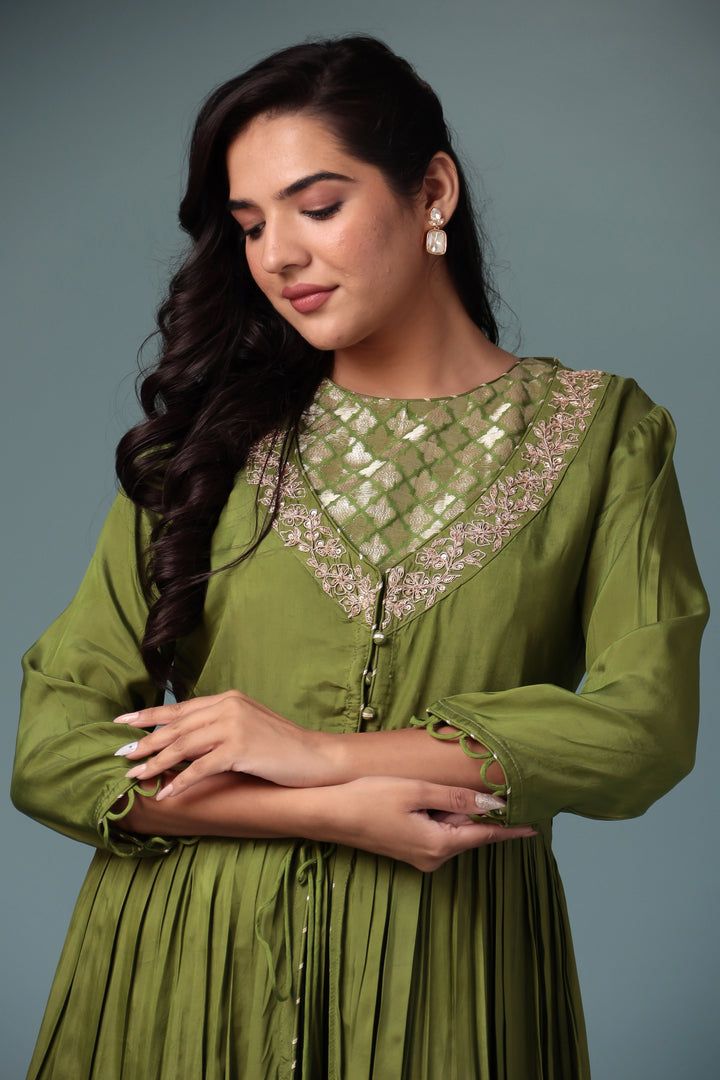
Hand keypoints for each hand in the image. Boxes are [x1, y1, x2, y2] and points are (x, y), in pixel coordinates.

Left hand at [114, 690, 336, 797]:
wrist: (315, 757)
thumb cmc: (281, 747)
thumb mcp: (246, 728)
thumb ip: (217, 728)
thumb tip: (182, 741)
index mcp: (228, 698)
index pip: (180, 708)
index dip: (149, 716)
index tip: (122, 723)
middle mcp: (229, 706)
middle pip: (177, 726)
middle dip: (145, 742)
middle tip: (121, 756)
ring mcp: (234, 726)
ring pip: (184, 746)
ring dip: (156, 763)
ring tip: (136, 776)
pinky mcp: (240, 748)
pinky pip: (201, 767)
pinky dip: (181, 782)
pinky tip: (167, 793)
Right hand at [306, 776, 535, 870]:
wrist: (326, 814)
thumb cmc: (368, 798)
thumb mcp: (417, 792)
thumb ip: (456, 799)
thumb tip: (493, 805)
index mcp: (439, 844)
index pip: (485, 835)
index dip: (511, 828)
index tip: (535, 826)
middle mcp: (432, 857)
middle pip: (468, 830)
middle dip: (477, 810)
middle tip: (488, 784)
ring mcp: (419, 855)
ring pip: (451, 829)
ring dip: (454, 810)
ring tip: (445, 787)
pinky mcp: (407, 848)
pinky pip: (435, 831)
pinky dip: (440, 814)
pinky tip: (428, 797)